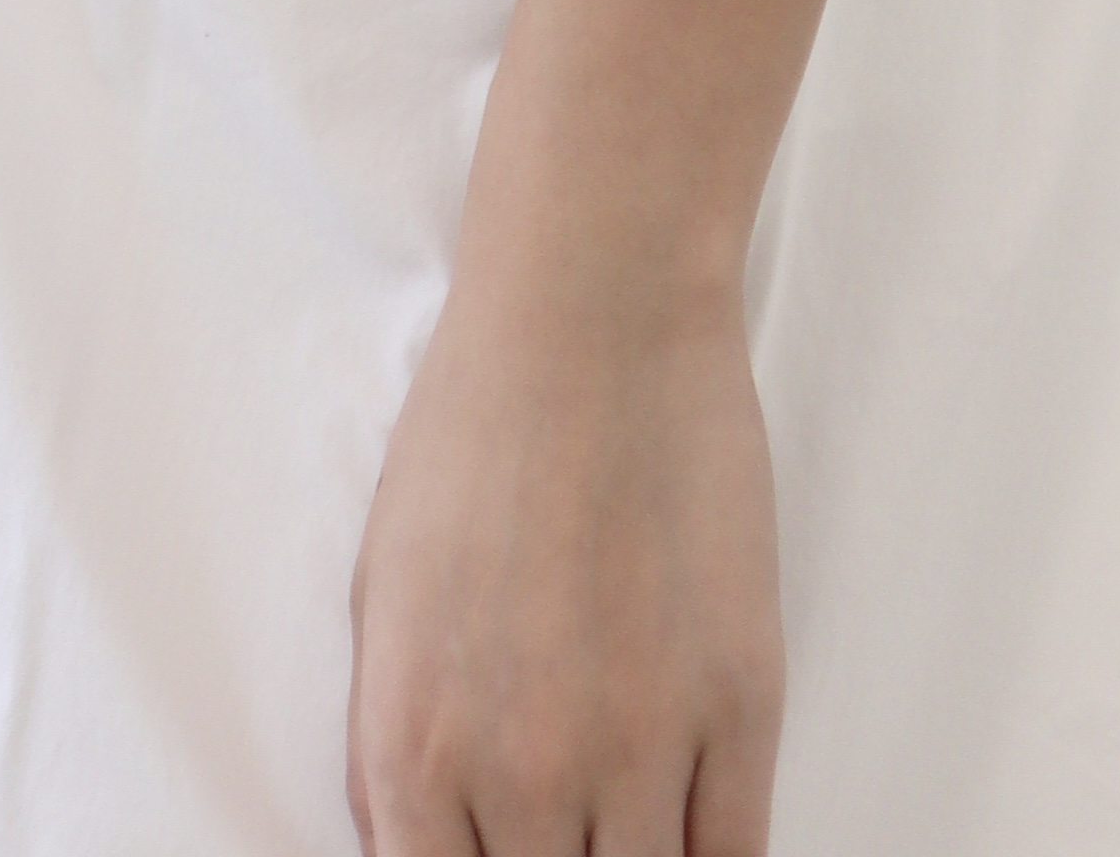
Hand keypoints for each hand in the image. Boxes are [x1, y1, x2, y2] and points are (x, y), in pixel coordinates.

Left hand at [345, 253, 783, 855]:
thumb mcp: (380, 599)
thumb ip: (386, 754)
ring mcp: (639, 746)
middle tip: (567, 833)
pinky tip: (693, 838)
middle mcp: (522, 773)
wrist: (591, 316)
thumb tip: (408, 854)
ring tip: (621, 827)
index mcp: (415, 750)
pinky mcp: (739, 705)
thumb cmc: (474, 438)